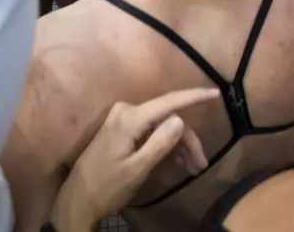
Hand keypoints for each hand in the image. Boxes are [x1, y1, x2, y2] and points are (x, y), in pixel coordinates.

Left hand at [49, 89, 218, 231]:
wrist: (78, 200)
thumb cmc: (107, 186)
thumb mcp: (137, 169)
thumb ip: (159, 143)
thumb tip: (180, 119)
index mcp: (129, 119)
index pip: (168, 102)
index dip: (193, 96)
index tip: (215, 93)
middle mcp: (126, 112)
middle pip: (167, 119)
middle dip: (187, 141)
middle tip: (200, 166)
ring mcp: (122, 120)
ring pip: (161, 127)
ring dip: (179, 146)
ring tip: (193, 170)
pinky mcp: (121, 130)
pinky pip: (150, 132)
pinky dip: (165, 146)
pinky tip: (177, 164)